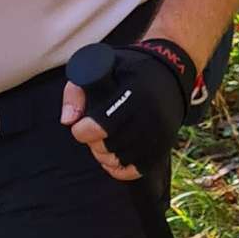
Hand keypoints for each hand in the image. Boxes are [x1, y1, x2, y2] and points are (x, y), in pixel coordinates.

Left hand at [62, 42, 190, 179]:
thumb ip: (76, 92)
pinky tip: (115, 156)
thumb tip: (68, 121)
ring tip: (104, 142)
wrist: (170, 72)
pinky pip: (137, 170)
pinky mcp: (165, 145)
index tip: (81, 124)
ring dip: (105, 156)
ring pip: (121, 160)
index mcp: (134, 93)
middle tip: (94, 132)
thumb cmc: (128, 70)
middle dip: (93, 143)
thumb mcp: (98, 67)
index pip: (98, 127)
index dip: (81, 130)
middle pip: (107, 147)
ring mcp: (160, 133)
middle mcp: (150, 115)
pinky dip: (121, 169)